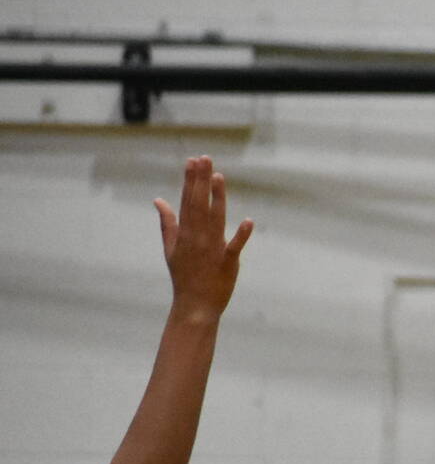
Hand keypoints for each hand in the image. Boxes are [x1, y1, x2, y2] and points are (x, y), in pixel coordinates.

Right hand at [154, 155, 252, 320]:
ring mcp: (212, 249)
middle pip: (199, 204)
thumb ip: (167, 222)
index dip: (190, 181)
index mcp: (185, 233)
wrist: (195, 305)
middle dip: (201, 181)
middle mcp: (197, 237)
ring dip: (217, 198)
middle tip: (204, 158)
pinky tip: (248, 220)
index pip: (187, 201)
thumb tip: (158, 200)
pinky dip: (241, 235)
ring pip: (215, 219)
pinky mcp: (228, 262)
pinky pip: (235, 246)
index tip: (192, 161)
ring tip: (219, 176)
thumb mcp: (170, 248)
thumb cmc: (184, 275)